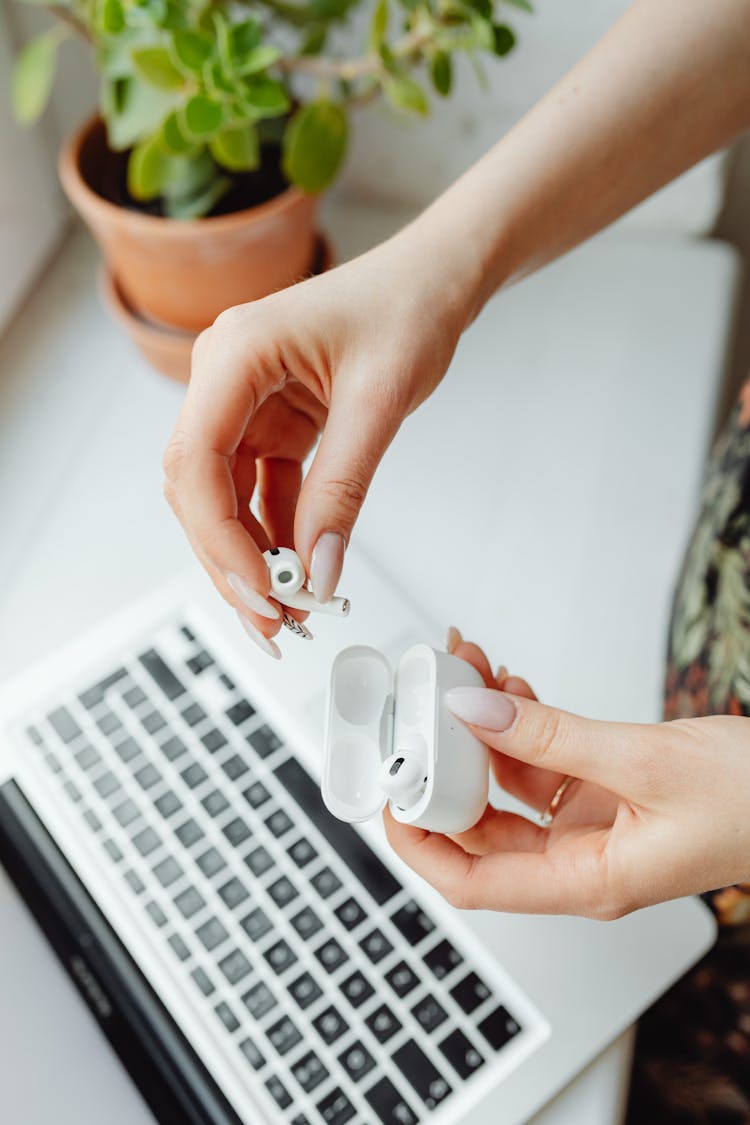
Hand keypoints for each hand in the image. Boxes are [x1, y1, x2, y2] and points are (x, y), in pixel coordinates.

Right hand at [162, 229, 474, 654]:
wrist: (431, 281)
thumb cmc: (406, 311)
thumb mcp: (379, 403)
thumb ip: (342, 491)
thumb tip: (318, 574)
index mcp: (236, 354)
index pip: (195, 461)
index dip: (218, 536)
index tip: (261, 589)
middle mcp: (224, 378)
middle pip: (198, 489)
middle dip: (231, 559)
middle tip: (273, 621)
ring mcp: (242, 402)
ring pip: (223, 497)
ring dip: (252, 554)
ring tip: (289, 610)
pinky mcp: (268, 422)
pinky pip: (259, 489)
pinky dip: (277, 531)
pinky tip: (302, 569)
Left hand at [384, 633, 749, 918]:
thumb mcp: (646, 762)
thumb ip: (554, 736)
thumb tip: (473, 712)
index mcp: (588, 881)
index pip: (473, 884)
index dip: (420, 843)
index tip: (389, 793)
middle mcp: (581, 859)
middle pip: (481, 824)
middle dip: (446, 762)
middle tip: (422, 705)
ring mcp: (592, 823)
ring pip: (510, 781)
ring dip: (482, 728)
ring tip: (466, 669)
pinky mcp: (606, 790)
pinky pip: (543, 758)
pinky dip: (521, 721)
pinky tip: (508, 686)